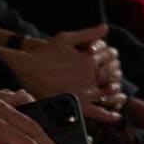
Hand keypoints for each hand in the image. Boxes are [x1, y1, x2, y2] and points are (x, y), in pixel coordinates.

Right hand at [0, 27, 123, 122]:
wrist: (24, 72)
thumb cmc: (44, 54)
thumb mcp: (66, 39)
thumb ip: (88, 34)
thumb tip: (105, 27)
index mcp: (89, 60)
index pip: (111, 58)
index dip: (112, 57)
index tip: (112, 59)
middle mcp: (89, 77)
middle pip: (113, 75)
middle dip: (116, 73)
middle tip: (115, 76)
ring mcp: (84, 93)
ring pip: (108, 95)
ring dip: (116, 94)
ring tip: (119, 95)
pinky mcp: (76, 106)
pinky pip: (97, 113)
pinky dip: (109, 115)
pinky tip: (117, 116)